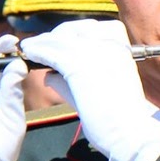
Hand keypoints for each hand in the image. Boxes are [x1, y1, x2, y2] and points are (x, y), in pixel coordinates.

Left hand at [19, 19, 159, 160]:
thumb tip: (50, 73)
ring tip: (28, 48)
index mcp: (121, 46)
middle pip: (73, 30)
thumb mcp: (104, 87)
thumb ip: (77, 76)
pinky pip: (51, 53)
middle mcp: (109, 44)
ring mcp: (94, 53)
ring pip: (59, 40)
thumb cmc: (122, 116)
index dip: (71, 33)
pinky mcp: (78, 66)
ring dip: (41, 43)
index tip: (58, 39)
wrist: (131, 132)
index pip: (90, 28)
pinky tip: (28, 55)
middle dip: (54, 35)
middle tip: (39, 43)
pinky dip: (37, 52)